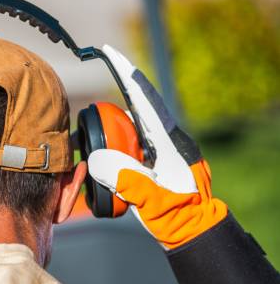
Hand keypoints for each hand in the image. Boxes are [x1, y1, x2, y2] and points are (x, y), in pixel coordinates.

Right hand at [87, 45, 225, 248]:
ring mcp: (163, 150)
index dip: (126, 74)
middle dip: (111, 109)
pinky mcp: (158, 161)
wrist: (193, 231)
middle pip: (136, 111)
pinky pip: (133, 145)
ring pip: (133, 129)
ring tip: (94, 146)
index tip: (110, 52)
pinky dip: (117, 147)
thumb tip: (98, 158)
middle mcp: (167, 140)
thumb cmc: (177, 217)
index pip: (144, 100)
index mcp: (169, 142)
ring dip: (113, 133)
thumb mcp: (150, 199)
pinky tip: (107, 159)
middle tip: (89, 120)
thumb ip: (126, 178)